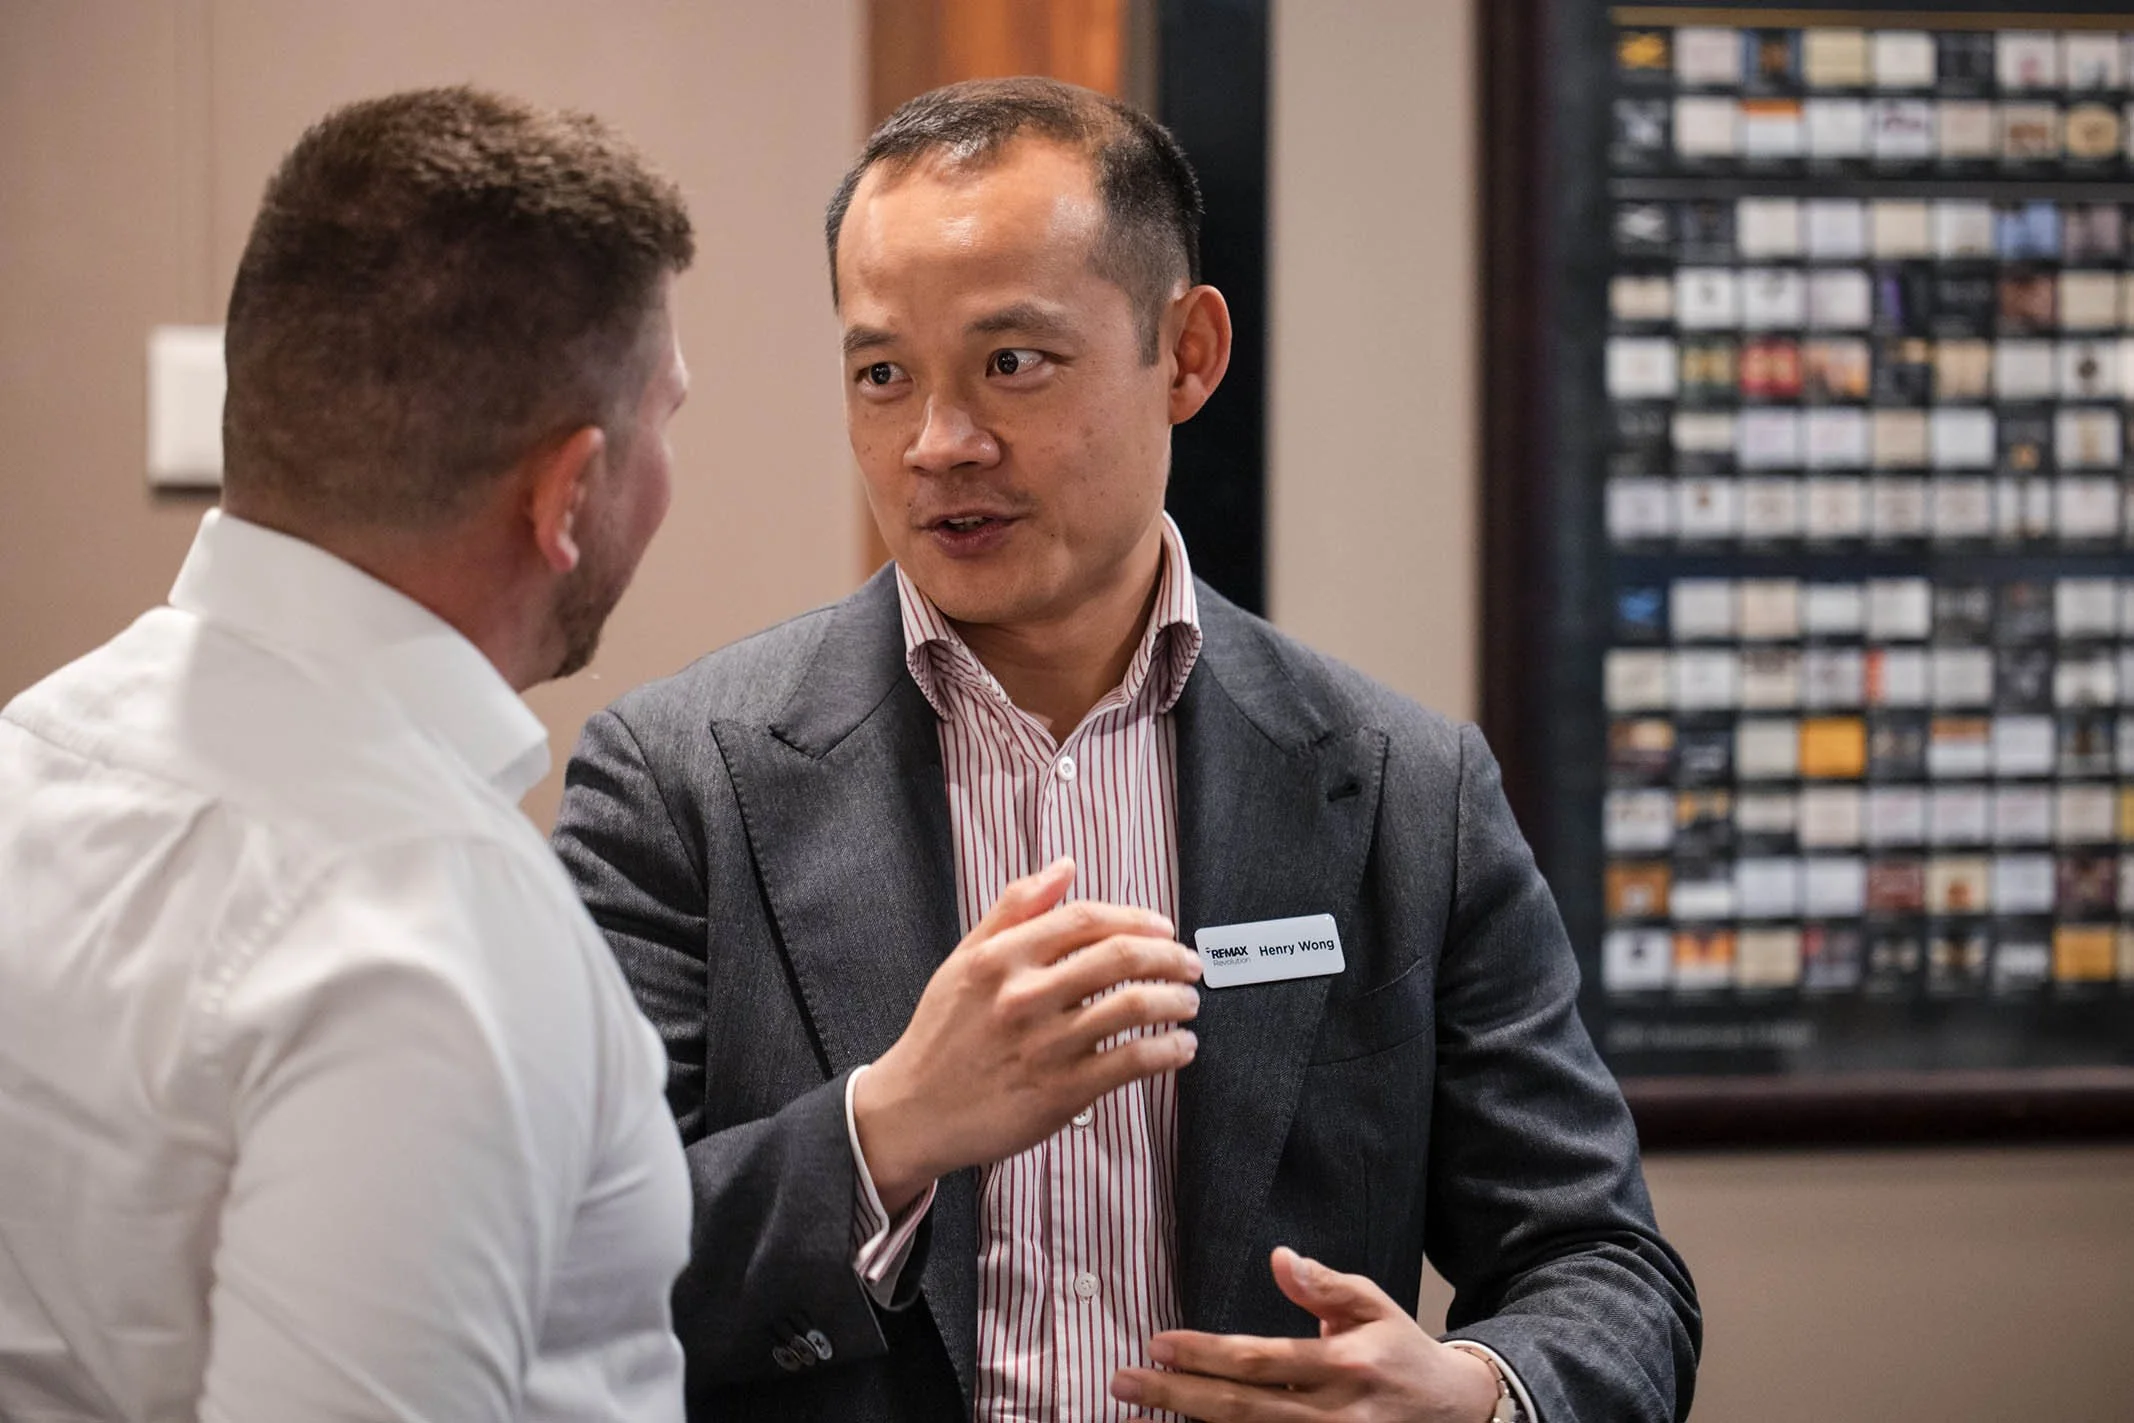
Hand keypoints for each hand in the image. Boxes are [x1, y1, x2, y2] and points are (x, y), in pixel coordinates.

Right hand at [852, 858, 1201, 1211]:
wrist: (913, 1111)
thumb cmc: (942, 1036)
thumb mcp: (965, 959)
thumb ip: (1014, 909)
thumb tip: (1063, 868)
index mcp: (1001, 958)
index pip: (1086, 919)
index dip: (1136, 918)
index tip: (1162, 928)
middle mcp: (1024, 997)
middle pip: (1120, 956)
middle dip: (1170, 956)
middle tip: (1189, 964)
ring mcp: (1045, 1045)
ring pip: (1134, 1006)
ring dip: (1176, 1000)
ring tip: (1188, 1003)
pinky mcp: (1062, 1092)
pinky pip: (1132, 1061)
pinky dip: (1168, 1050)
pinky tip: (1179, 1047)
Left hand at [1109, 1247, 1501, 1421]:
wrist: (1455, 1412)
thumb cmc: (1401, 1351)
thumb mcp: (1373, 1305)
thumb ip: (1324, 1286)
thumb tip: (1279, 1258)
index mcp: (1344, 1366)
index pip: (1260, 1361)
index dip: (1204, 1354)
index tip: (1157, 1344)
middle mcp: (1334, 1415)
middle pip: (1241, 1409)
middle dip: (1176, 1396)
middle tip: (1122, 1381)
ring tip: (1140, 1407)